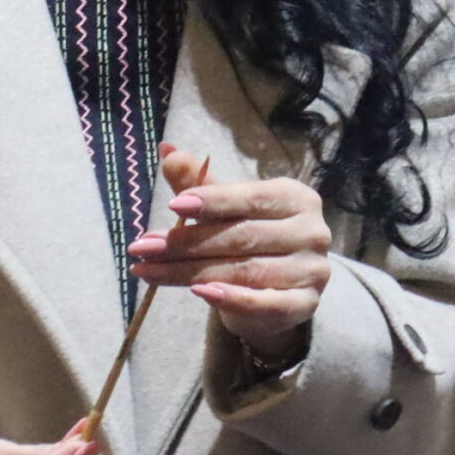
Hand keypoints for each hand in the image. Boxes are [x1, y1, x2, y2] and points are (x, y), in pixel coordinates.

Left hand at [128, 143, 329, 360]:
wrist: (276, 293)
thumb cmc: (250, 240)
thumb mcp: (227, 209)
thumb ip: (201, 184)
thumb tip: (166, 150)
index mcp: (295, 198)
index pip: (251, 198)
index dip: (212, 200)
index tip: (172, 204)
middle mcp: (312, 232)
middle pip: (241, 237)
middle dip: (186, 242)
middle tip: (143, 246)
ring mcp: (312, 271)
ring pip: (245, 271)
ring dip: (190, 272)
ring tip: (149, 271)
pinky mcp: (306, 305)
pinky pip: (267, 304)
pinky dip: (233, 299)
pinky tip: (199, 293)